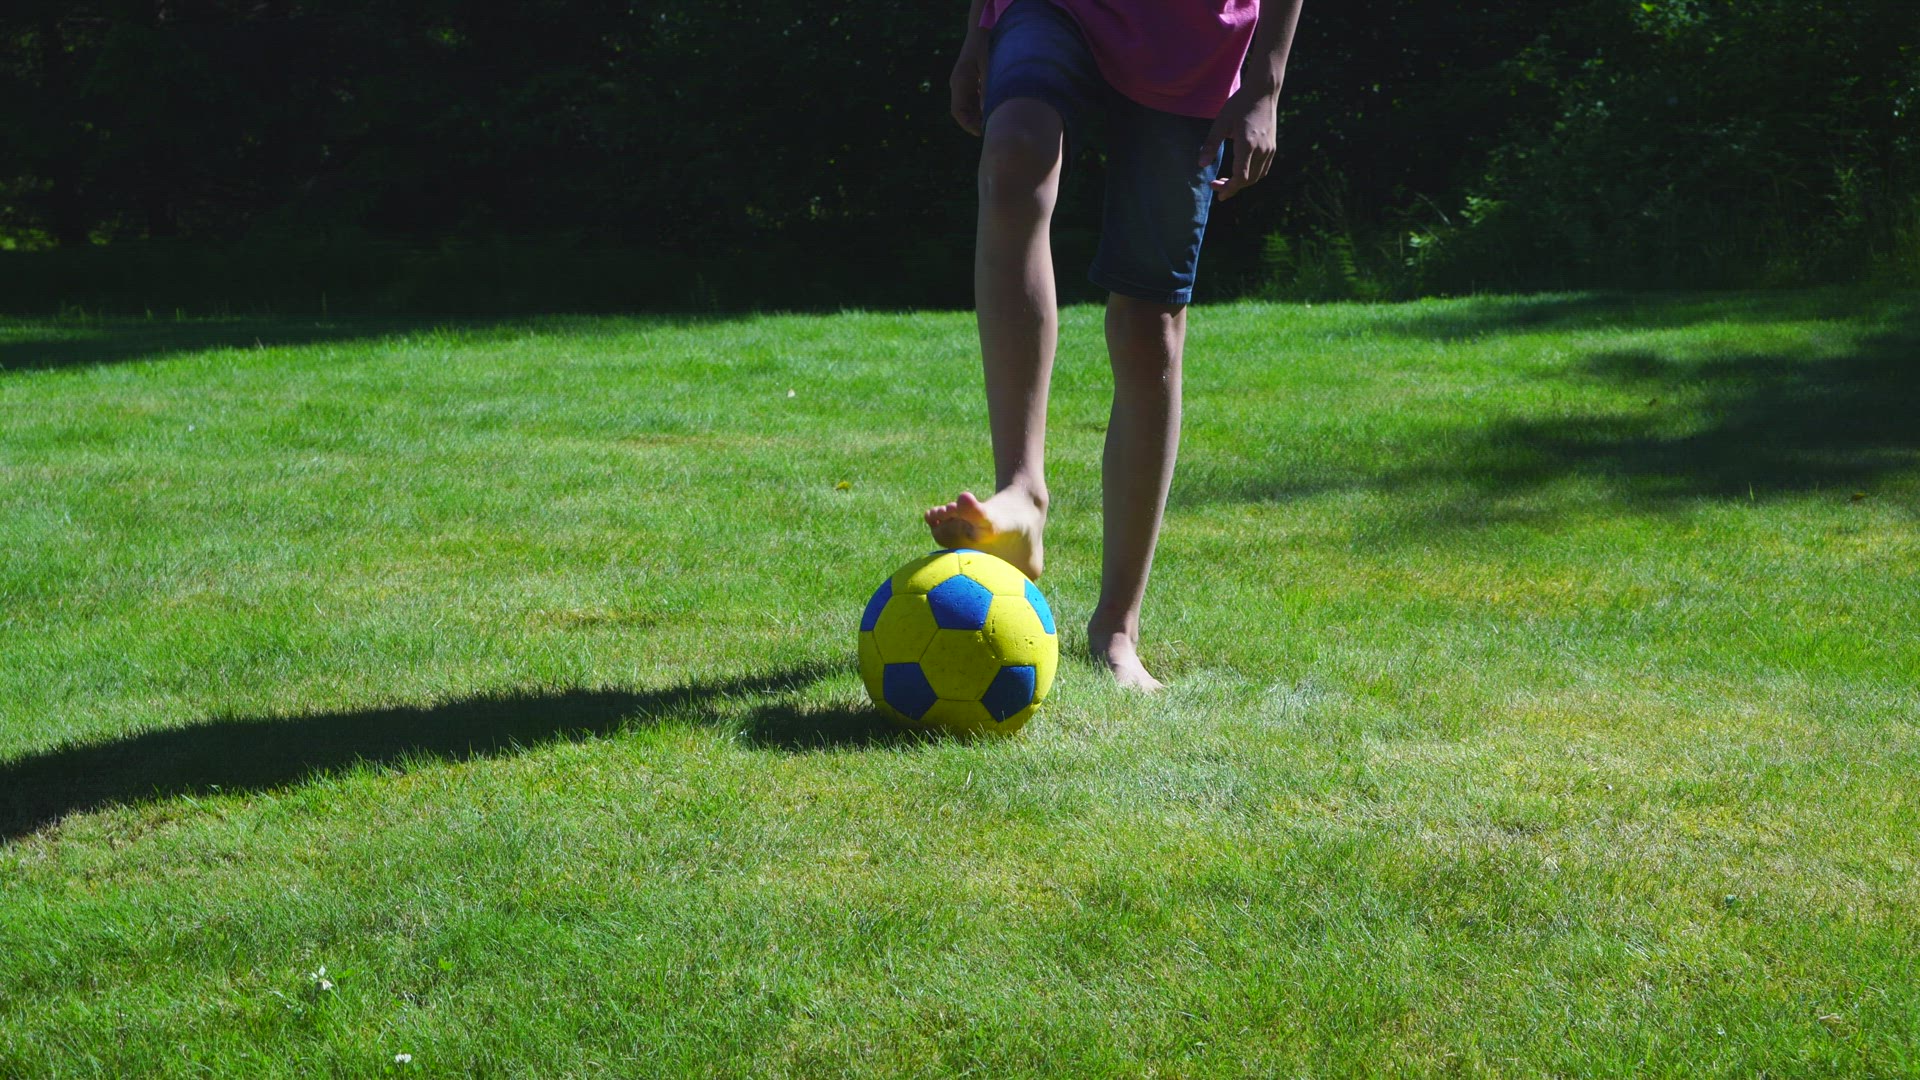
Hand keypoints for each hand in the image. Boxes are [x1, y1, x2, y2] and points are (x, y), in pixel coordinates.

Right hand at [950, 30, 989, 135]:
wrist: (981, 28)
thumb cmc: (987, 45)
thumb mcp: (990, 66)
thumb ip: (989, 89)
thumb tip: (988, 112)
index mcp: (960, 81)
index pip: (958, 111)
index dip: (968, 125)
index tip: (981, 133)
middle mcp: (958, 83)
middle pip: (963, 111)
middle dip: (975, 123)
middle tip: (992, 131)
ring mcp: (963, 81)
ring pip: (969, 106)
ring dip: (979, 116)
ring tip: (995, 122)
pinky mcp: (970, 79)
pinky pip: (973, 98)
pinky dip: (982, 107)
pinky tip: (995, 109)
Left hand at [1198, 84, 1278, 200]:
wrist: (1263, 92)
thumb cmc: (1238, 105)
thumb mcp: (1220, 123)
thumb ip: (1210, 145)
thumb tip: (1200, 165)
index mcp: (1247, 145)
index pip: (1240, 177)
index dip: (1228, 188)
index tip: (1215, 189)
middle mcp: (1261, 150)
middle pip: (1248, 180)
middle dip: (1232, 187)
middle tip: (1216, 185)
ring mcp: (1269, 149)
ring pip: (1257, 176)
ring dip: (1242, 183)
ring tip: (1227, 181)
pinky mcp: (1272, 146)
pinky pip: (1263, 169)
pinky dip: (1252, 175)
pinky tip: (1240, 171)